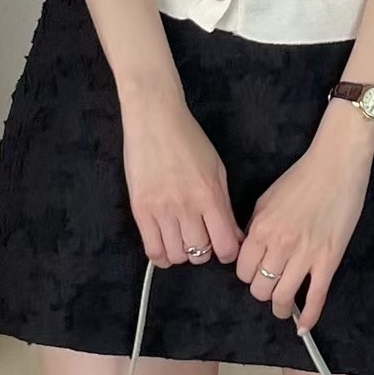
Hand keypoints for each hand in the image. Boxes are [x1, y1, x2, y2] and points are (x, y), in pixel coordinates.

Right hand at [119, 73, 244, 268]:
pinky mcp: (140, 210)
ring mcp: (161, 210)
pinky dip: (161, 255)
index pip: (225, 245)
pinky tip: (165, 246)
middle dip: (205, 251)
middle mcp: (186, 206)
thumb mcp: (217, 169)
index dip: (228, 253)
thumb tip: (233, 236)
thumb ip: (224, 205)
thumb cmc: (190, 140)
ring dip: (182, 253)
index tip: (225, 247)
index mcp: (210, 195)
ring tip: (182, 240)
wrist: (154, 119)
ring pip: (176, 255)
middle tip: (202, 239)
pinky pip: (152, 250)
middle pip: (199, 253)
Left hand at [235, 99, 373, 332]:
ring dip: (281, 308)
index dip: (248, 275)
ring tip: (283, 307)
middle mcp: (279, 246)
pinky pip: (315, 297)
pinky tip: (304, 326)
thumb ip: (255, 227)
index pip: (243, 270)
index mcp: (260, 229)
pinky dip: (309, 317)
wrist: (336, 166)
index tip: (256, 273)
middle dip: (263, 292)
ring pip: (283, 298)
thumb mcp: (266, 199)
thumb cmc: (301, 178)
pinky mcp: (329, 260)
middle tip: (270, 288)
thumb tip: (250, 250)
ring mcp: (305, 255)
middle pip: (260, 289)